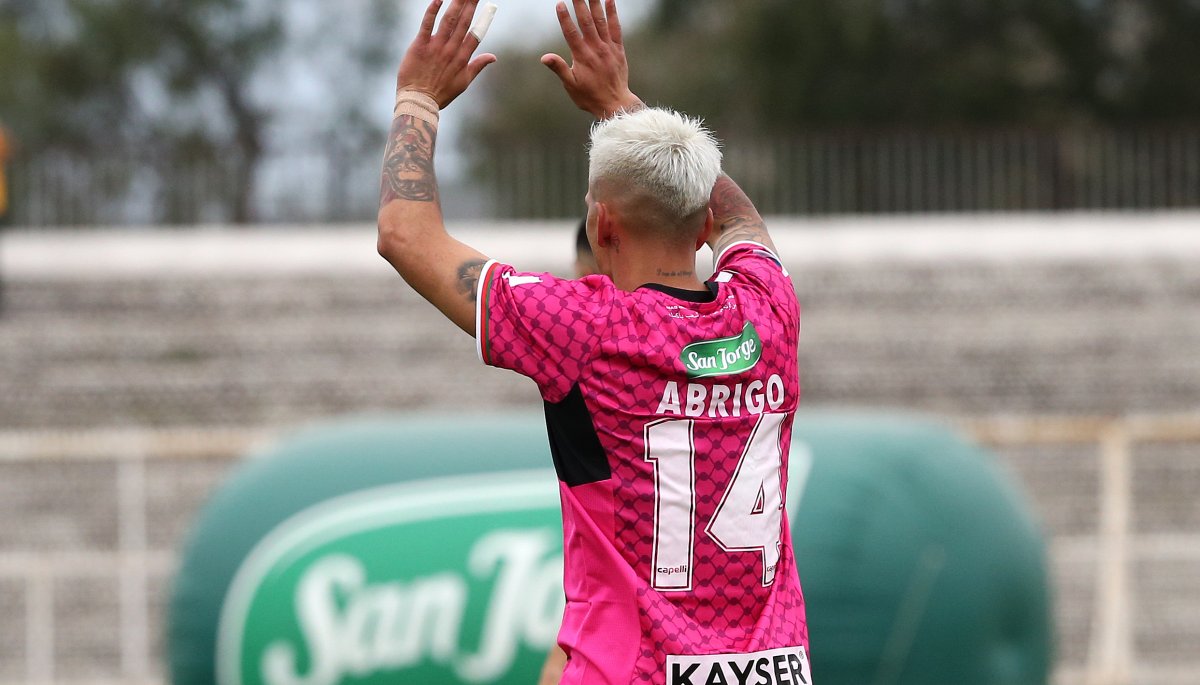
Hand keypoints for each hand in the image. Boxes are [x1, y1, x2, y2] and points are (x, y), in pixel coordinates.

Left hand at [396, 0, 496, 108]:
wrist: (418, 101)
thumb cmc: (441, 94)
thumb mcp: (463, 82)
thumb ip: (478, 66)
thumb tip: (493, 57)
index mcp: (462, 58)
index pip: (476, 34)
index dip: (483, 19)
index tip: (490, 6)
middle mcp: (451, 50)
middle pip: (463, 23)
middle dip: (470, 5)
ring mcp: (436, 47)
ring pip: (448, 21)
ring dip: (456, 4)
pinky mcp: (420, 45)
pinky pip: (427, 24)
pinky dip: (433, 11)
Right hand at [542, 0, 643, 118]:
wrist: (614, 104)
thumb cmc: (589, 96)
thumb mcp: (571, 85)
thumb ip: (559, 68)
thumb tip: (545, 57)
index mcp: (582, 57)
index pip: (571, 33)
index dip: (564, 18)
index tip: (559, 3)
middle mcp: (596, 49)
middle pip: (586, 21)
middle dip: (580, 4)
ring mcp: (608, 48)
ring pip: (601, 21)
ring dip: (595, 3)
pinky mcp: (619, 49)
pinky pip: (616, 27)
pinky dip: (613, 13)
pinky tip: (609, 0)